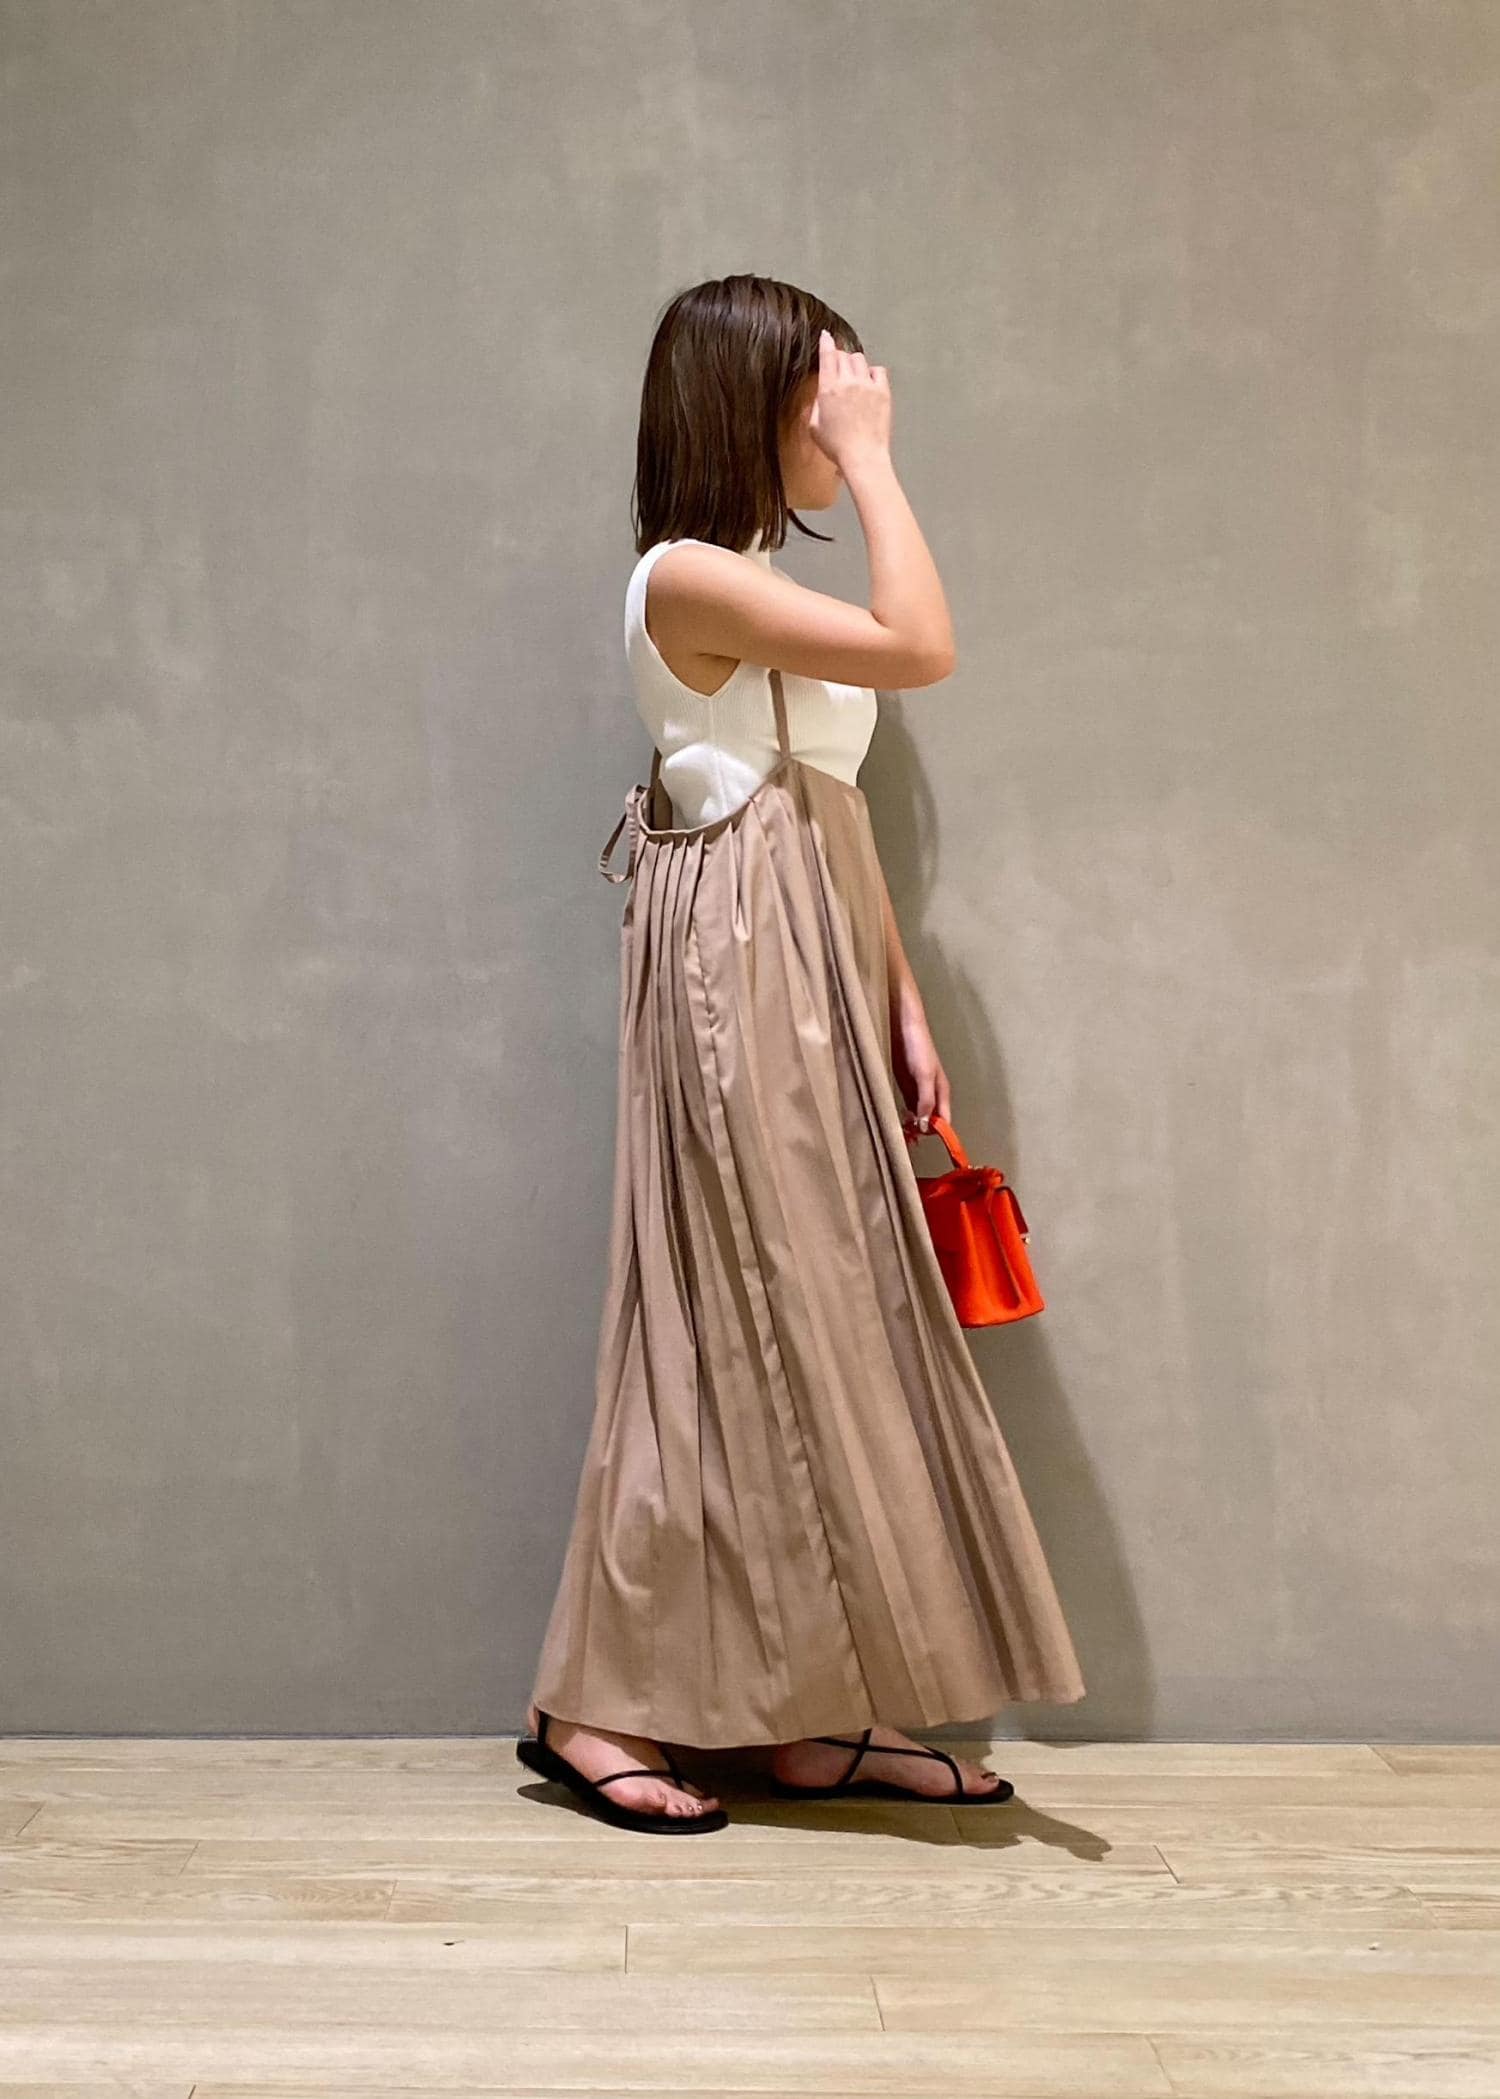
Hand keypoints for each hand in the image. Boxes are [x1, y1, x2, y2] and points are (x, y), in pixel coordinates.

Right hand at [808, 327, 890, 470]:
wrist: (863, 456)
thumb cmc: (837, 446)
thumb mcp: (814, 427)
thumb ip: (816, 405)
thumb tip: (820, 393)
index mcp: (828, 389)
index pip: (827, 356)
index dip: (826, 342)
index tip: (826, 336)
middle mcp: (848, 382)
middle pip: (844, 355)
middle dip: (839, 358)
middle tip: (839, 369)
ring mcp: (867, 385)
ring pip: (860, 359)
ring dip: (854, 364)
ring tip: (854, 377)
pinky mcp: (883, 392)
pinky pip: (878, 370)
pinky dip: (872, 372)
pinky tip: (869, 382)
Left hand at [890, 991, 951, 1144]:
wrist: (903, 1025)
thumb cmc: (918, 1047)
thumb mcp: (924, 1075)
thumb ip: (926, 1100)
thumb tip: (927, 1126)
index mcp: (941, 1091)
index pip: (944, 1120)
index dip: (937, 1133)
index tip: (923, 1144)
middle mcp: (931, 1093)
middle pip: (931, 1120)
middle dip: (921, 1132)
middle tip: (906, 1142)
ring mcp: (917, 1089)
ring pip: (918, 1115)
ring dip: (911, 1126)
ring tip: (899, 1137)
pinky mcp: (904, 1085)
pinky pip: (907, 1106)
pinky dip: (903, 1116)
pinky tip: (895, 1122)